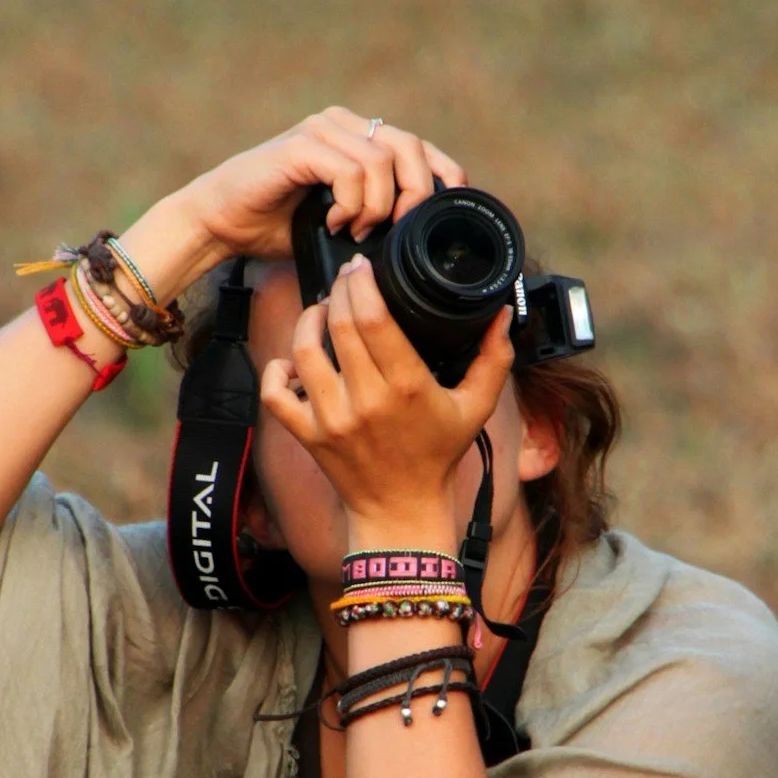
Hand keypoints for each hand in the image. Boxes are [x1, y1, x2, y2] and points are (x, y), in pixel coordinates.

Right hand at [179, 108, 464, 263]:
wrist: (220, 222)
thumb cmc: (276, 226)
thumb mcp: (342, 223)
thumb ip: (378, 216)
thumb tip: (422, 240)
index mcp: (358, 137)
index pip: (419, 147)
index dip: (444, 176)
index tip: (447, 215)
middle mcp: (343, 124)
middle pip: (410, 147)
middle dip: (414, 195)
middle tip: (397, 230)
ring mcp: (320, 130)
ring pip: (382, 160)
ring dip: (378, 206)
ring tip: (355, 230)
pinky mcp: (300, 146)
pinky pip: (349, 170)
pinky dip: (351, 203)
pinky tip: (334, 222)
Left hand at [260, 257, 515, 545]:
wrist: (400, 511)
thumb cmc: (437, 455)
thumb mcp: (476, 408)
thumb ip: (494, 359)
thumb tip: (502, 315)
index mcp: (408, 387)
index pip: (375, 320)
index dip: (363, 284)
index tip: (362, 266)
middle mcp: (367, 401)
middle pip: (339, 325)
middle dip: (338, 290)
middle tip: (345, 279)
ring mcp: (332, 419)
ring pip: (303, 350)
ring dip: (308, 320)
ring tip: (320, 311)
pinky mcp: (307, 435)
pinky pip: (275, 393)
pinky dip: (276, 370)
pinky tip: (293, 361)